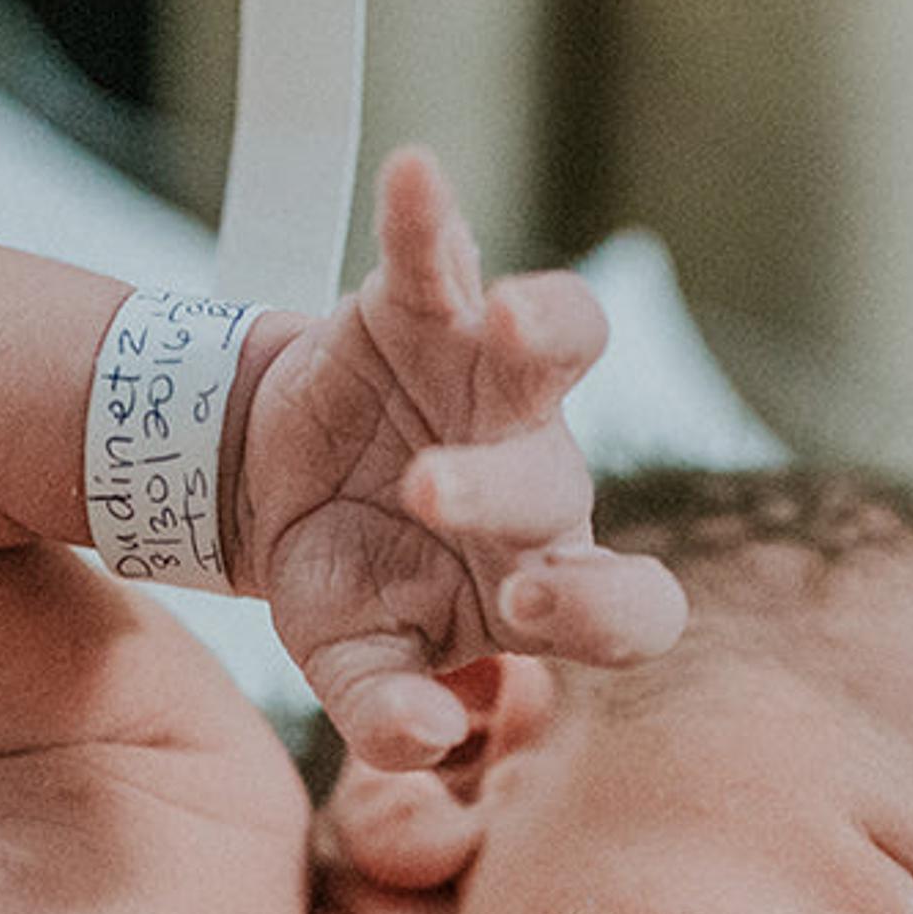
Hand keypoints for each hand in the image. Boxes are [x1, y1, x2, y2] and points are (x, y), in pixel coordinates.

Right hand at [234, 149, 687, 767]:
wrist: (282, 487)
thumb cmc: (347, 586)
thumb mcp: (352, 664)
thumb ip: (385, 713)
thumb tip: (419, 738)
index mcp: (544, 580)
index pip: (630, 607)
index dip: (598, 608)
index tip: (520, 609)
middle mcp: (540, 477)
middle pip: (558, 482)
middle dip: (497, 489)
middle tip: (427, 492)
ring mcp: (492, 383)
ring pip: (552, 349)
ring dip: (542, 328)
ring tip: (502, 321)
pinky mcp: (430, 308)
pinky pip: (442, 255)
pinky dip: (428, 216)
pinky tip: (417, 175)